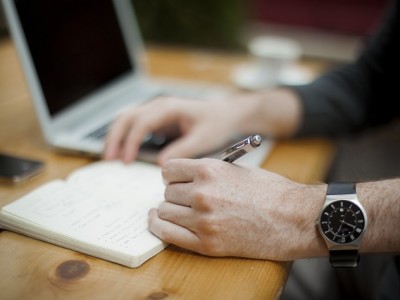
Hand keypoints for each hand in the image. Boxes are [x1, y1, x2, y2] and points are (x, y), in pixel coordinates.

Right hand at [104, 96, 247, 163]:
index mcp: (169, 108)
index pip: (142, 122)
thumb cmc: (216, 125)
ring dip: (115, 136)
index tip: (126, 161)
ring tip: (109, 158)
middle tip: (108, 160)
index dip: (131, 142)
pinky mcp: (156, 119)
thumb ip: (182, 150)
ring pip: (126, 119)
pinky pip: (134, 125)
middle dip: (114, 137)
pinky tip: (122, 153)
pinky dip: (124, 137)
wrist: (225, 115)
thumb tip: (161, 165)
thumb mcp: (203, 139)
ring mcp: (156, 111)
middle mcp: (159, 106)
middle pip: (127, 117)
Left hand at [148, 158, 326, 260]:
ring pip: (164, 211)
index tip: (176, 180)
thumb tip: (184, 176)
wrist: (294, 218)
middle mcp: (202, 193)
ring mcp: (203, 220)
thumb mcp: (237, 169)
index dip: (172, 175)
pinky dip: (160, 227)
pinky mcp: (207, 244)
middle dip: (175, 193)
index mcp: (210, 170)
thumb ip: (207, 171)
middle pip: (167, 192)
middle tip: (186, 197)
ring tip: (181, 211)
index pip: (169, 169)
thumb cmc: (270, 191)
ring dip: (170, 210)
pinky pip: (168, 234)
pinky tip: (159, 222)